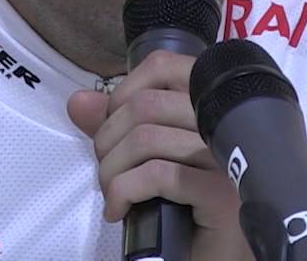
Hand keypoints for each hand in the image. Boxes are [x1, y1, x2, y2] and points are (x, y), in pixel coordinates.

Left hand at [67, 50, 253, 260]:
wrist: (211, 256)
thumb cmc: (182, 207)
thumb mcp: (146, 160)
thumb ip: (115, 127)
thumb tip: (79, 102)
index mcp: (211, 106)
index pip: (164, 65)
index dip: (124, 90)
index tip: (113, 125)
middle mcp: (225, 123)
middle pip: (147, 104)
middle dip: (108, 139)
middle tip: (107, 172)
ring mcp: (227, 157)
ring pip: (147, 138)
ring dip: (112, 171)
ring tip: (113, 194)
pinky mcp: (222, 194)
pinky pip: (158, 175)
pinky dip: (124, 192)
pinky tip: (120, 211)